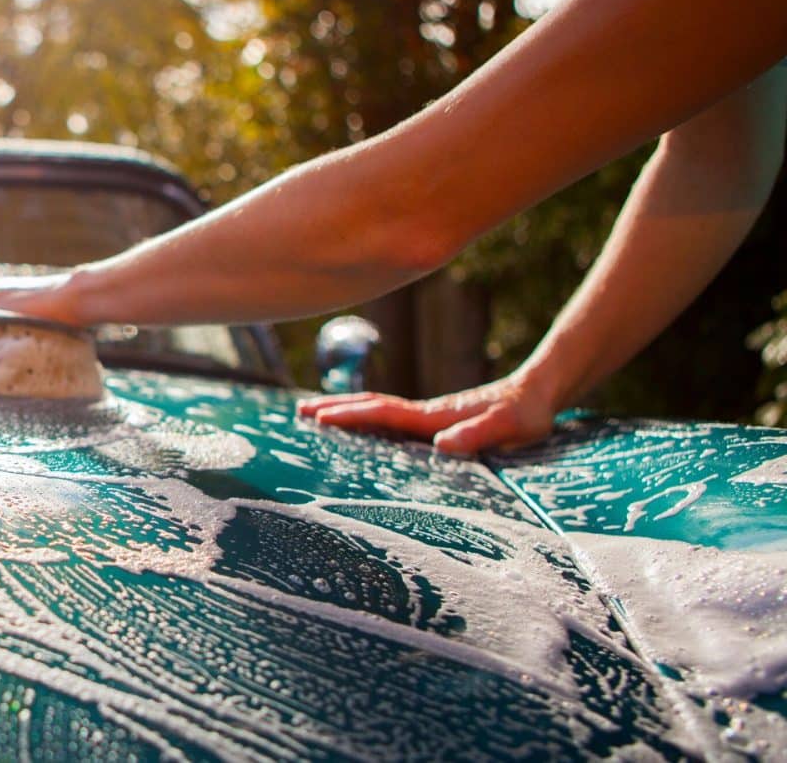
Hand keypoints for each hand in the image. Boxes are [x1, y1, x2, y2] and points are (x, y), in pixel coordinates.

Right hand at [295, 372, 560, 454]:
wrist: (538, 392)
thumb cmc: (527, 414)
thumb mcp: (511, 427)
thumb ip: (479, 433)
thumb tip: (442, 444)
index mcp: (433, 417)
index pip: (382, 413)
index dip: (350, 415)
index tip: (317, 417)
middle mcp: (423, 413)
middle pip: (370, 406)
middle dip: (334, 408)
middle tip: (298, 411)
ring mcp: (426, 415)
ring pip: (376, 409)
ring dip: (345, 409)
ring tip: (314, 413)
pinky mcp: (433, 421)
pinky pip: (390, 418)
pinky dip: (365, 417)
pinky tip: (360, 426)